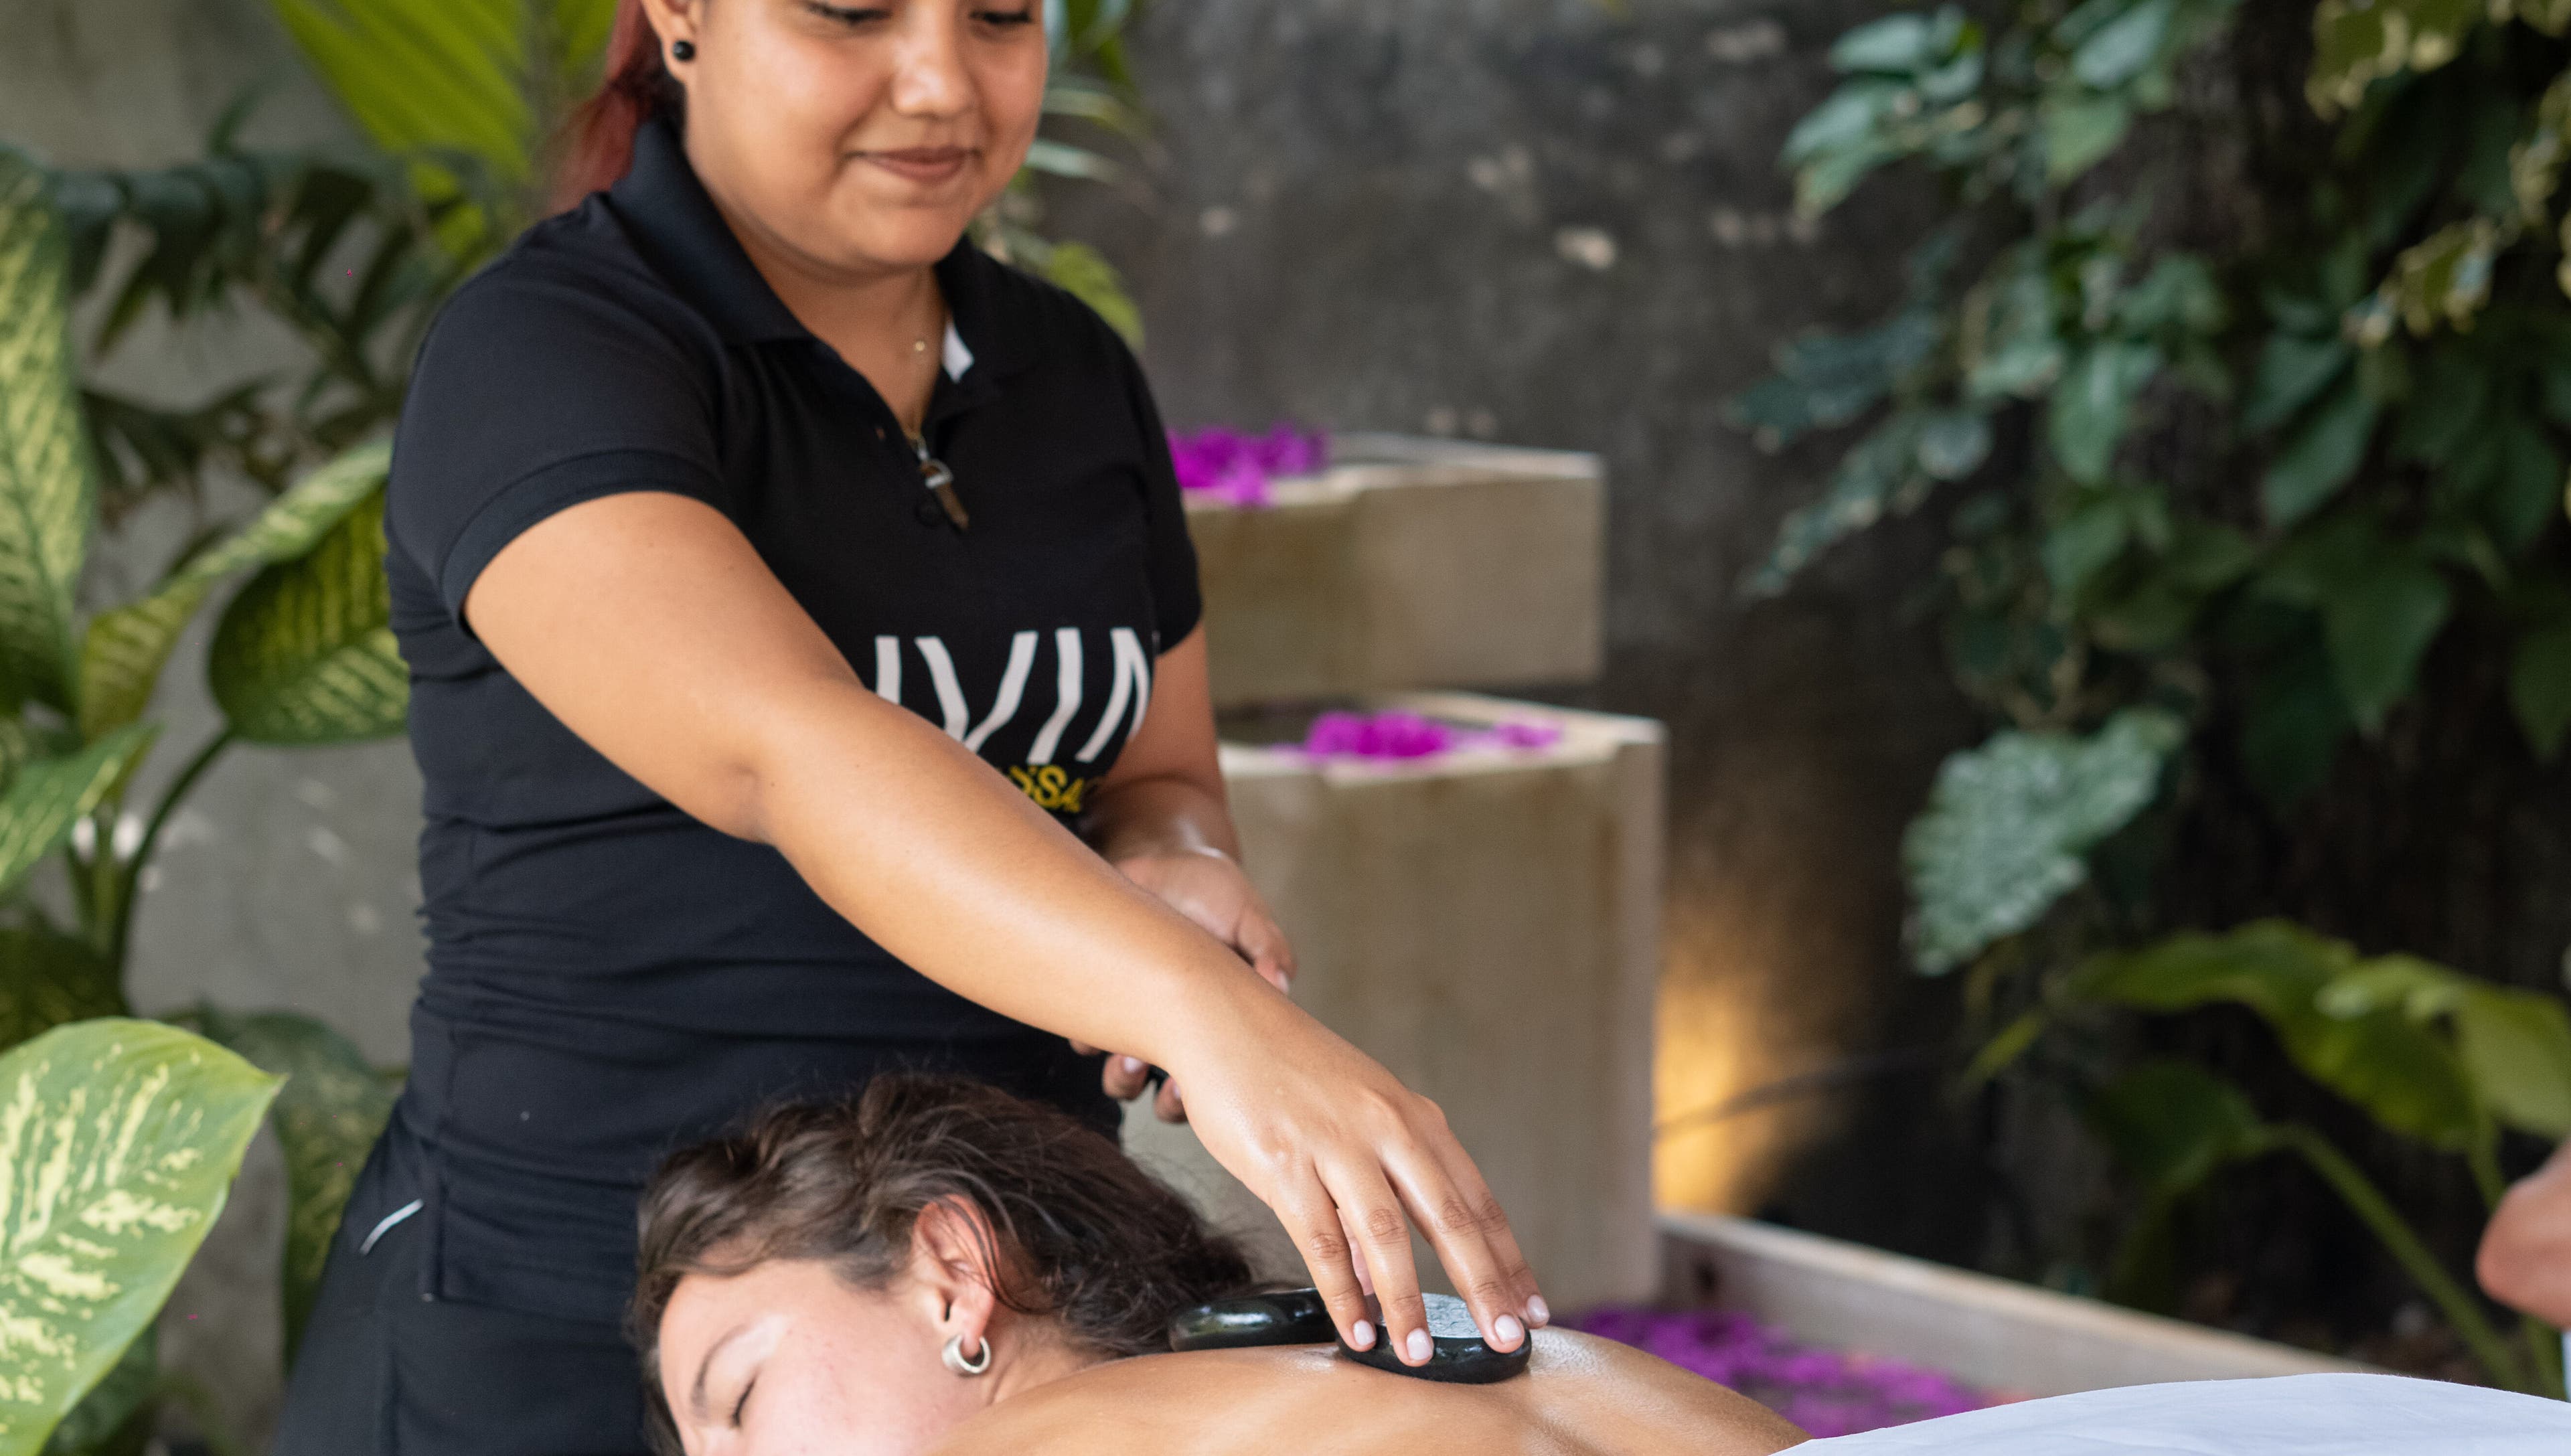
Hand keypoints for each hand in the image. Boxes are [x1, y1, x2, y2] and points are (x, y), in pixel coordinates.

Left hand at [1087, 848, 1293, 1121]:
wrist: (1159, 863)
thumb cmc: (1213, 892)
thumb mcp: (1248, 915)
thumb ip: (1267, 946)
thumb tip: (1279, 980)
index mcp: (1223, 1024)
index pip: (1221, 1079)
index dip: (1210, 1096)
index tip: (1201, 1088)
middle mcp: (1180, 1034)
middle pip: (1173, 1097)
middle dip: (1168, 1101)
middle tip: (1165, 1081)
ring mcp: (1139, 1023)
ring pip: (1126, 1079)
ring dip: (1123, 1078)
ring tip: (1125, 1059)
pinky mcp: (1100, 1003)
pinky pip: (1087, 1039)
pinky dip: (1087, 1037)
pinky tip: (1094, 1014)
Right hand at [1171, 982, 1548, 1365]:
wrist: (1223, 1017)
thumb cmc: (1291, 1072)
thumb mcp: (1355, 1118)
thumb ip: (1379, 1189)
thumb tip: (1382, 1276)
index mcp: (1414, 1119)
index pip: (1476, 1199)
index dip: (1508, 1258)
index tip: (1534, 1307)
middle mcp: (1387, 1129)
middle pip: (1450, 1219)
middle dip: (1485, 1286)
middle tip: (1509, 1340)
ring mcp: (1336, 1145)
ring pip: (1386, 1236)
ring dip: (1407, 1302)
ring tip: (1418, 1355)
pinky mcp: (1284, 1162)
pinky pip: (1321, 1240)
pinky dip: (1342, 1291)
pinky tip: (1354, 1329)